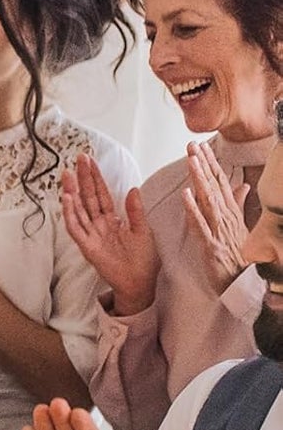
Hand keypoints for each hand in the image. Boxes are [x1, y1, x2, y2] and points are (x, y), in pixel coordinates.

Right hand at [60, 154, 158, 314]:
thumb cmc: (143, 260)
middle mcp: (98, 225)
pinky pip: (76, 228)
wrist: (140, 282)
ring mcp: (91, 235)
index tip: (90, 161)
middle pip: (88, 197)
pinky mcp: (87, 247)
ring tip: (68, 175)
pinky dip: (71, 214)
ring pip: (78, 210)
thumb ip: (135, 211)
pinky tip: (68, 199)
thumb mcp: (144, 230)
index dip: (96, 177)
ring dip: (72, 192)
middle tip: (78, 159)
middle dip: (83, 178)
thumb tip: (132, 189)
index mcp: (112, 219)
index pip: (101, 194)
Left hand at [181, 141, 249, 296]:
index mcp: (231, 212)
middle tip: (192, 145)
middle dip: (203, 164)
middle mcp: (227, 217)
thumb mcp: (239, 227)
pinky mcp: (212, 246)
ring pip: (208, 200)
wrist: (244, 284)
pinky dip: (193, 209)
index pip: (220, 182)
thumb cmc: (241, 255)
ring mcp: (220, 231)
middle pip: (214, 186)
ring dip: (199, 179)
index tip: (199, 147)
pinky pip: (201, 225)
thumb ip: (237, 205)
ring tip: (190, 161)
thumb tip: (243, 185)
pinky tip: (185, 195)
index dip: (210, 163)